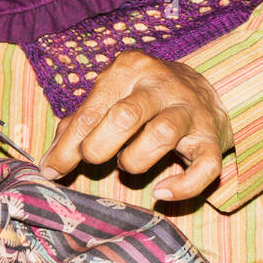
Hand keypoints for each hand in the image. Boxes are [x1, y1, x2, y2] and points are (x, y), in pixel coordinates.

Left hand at [39, 50, 232, 201]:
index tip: (52, 170)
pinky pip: (205, 167)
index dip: (68, 146)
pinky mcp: (213, 138)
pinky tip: (161, 193)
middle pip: (125, 116)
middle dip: (100, 147)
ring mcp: (190, 110)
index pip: (91, 111)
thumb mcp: (108, 98)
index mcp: (129, 68)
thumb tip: (49, 164)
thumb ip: (77, 126)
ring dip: (135, 160)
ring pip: (162, 135)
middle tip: (93, 160)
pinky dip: (183, 186)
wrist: (198, 90)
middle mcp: (161, 84)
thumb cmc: (140, 98)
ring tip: (127, 164)